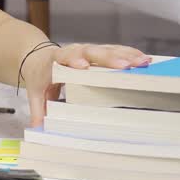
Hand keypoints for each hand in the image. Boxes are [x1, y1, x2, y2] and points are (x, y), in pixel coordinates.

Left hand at [23, 43, 150, 127]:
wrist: (38, 57)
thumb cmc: (39, 76)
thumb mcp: (35, 93)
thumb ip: (38, 111)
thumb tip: (38, 130)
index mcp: (56, 61)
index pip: (65, 58)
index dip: (73, 61)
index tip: (82, 66)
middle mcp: (73, 52)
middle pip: (91, 52)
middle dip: (108, 58)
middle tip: (124, 65)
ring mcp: (87, 50)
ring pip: (106, 50)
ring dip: (125, 55)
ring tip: (142, 62)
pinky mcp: (97, 51)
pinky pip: (114, 50)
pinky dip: (129, 53)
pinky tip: (144, 58)